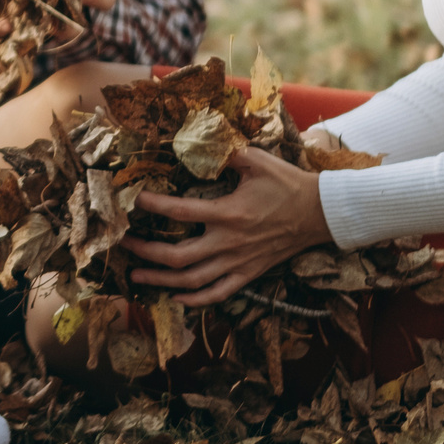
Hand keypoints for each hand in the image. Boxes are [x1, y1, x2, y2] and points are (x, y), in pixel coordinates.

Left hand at [125, 147, 330, 307]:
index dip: (153, 206)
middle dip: (146, 252)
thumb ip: (224, 153)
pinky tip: (176, 298)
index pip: (181, 212)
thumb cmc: (286, 183)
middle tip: (124, 244)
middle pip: (178, 257)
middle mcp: (230, 243)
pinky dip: (195, 300)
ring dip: (161, 281)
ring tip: (137, 276)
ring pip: (193, 281)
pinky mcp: (249, 274)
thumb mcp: (256, 159)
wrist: (319, 213)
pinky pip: (218, 294)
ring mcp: (238, 262)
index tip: (134, 200)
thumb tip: (196, 143)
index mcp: (229, 213)